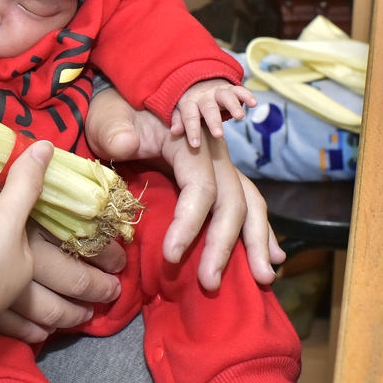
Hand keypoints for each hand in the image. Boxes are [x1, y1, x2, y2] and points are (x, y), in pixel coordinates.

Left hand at [85, 86, 284, 288]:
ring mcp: (219, 169)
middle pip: (232, 202)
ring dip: (257, 243)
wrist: (128, 100)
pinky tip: (272, 259)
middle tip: (210, 283)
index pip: (201, 188)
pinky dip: (260, 232)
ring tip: (263, 279)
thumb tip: (126, 144)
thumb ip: (115, 130)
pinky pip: (246, 206)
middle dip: (225, 245)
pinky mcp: (216, 181)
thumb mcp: (110, 116)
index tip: (171, 255)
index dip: (190, 223)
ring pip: (249, 205)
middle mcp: (214, 157)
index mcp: (192, 144)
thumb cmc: (117, 112)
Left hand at [170, 79, 256, 146]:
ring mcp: (218, 91)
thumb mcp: (181, 111)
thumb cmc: (190, 104)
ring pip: (225, 97)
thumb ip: (178, 121)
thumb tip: (174, 132)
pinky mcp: (231, 88)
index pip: (189, 117)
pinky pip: (239, 90)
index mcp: (189, 103)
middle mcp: (203, 96)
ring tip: (240, 117)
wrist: (199, 81)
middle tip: (219, 135)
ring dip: (233, 106)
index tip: (195, 145)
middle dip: (214, 121)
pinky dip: (247, 95)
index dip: (192, 130)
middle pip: (208, 108)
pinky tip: (253, 104)